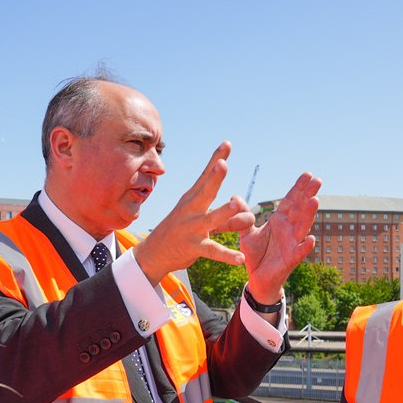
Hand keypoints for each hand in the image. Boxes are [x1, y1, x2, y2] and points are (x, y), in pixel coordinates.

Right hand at [132, 142, 256, 285]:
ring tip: (236, 205)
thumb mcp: (204, 222)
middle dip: (215, 177)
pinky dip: (227, 255)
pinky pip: (212, 250)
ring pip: (211, 219)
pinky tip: (240, 259)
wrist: (154, 254)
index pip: (206, 176)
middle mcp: (191, 210)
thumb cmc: (181, 233)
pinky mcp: (193, 247)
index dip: (216, 159)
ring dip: (223, 212)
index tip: (227, 143)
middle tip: (223, 164)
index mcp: (193, 199)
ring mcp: (192, 228)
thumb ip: (228, 219)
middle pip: (206, 191)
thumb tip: (249, 214)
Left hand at [240, 172, 320, 303]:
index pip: (291, 202)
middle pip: (300, 210)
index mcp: (279, 222)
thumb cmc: (255, 255)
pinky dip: (304, 247)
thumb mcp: (246, 233)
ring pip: (302, 228)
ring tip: (315, 201)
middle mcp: (288, 230)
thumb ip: (243, 216)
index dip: (298, 189)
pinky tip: (310, 239)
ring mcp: (291, 244)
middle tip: (317, 180)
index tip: (308, 174)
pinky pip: (298, 253)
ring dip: (309, 215)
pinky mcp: (289, 260)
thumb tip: (235, 196)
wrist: (257, 279)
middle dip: (308, 195)